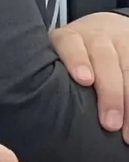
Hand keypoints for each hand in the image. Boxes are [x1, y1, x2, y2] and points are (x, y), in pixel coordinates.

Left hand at [51, 11, 128, 138]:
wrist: (103, 28)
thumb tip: (40, 116)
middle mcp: (96, 37)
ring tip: (127, 133)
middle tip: (109, 124)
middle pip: (105, 60)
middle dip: (109, 93)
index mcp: (69, 37)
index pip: (71, 44)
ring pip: (128, 69)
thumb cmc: (72, 56)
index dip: (77, 60)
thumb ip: (52, 78)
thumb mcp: (57, 57)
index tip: (83, 80)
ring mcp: (120, 42)